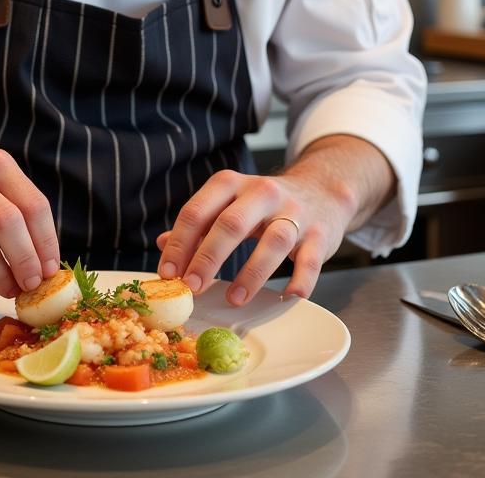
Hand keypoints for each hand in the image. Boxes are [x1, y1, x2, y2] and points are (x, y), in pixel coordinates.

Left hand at [154, 171, 348, 305]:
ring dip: (252, 273)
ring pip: (273, 240)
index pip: (198, 211)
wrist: (321, 190)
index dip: (179, 244)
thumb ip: (199, 224)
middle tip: (192, 287)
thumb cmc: (264, 205)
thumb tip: (162, 245)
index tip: (168, 274)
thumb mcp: (229, 203)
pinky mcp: (319, 234)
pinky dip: (301, 279)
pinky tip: (288, 296)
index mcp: (231, 184)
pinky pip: (311, 259)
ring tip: (234, 299)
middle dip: (208, 258)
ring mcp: (294, 212)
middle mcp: (262, 193)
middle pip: (231, 224)